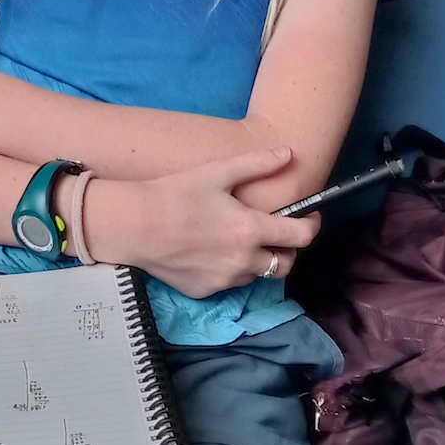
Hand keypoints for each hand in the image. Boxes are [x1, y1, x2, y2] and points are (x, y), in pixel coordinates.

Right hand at [82, 147, 318, 297]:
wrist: (133, 225)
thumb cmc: (174, 194)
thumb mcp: (216, 173)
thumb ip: (257, 164)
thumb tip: (288, 153)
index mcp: (251, 230)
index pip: (301, 237)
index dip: (311, 226)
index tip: (308, 217)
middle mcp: (244, 261)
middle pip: (286, 264)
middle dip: (287, 249)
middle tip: (274, 233)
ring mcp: (225, 280)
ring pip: (257, 275)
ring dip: (257, 260)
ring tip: (237, 240)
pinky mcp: (205, 291)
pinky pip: (228, 283)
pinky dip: (228, 270)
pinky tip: (210, 252)